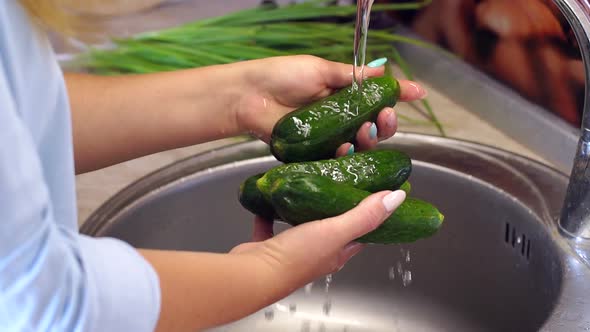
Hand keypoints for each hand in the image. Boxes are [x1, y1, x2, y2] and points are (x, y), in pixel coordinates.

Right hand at [230, 190, 405, 292]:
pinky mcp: (268, 246)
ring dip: (303, 204)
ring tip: (305, 181)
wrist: (251, 275)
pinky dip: (271, 212)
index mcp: (337, 252)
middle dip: (334, 201)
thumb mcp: (336, 231)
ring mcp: (291, 250)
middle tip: (335, 176)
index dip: (369, 210)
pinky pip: (270, 225)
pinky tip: (271, 197)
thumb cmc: (295, 258)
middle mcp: (316, 253)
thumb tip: (396, 198)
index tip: (372, 187)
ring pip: (301, 223)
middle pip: (331, 224)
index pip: (361, 230)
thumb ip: (365, 216)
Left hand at [235, 55, 426, 154]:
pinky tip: (346, 149)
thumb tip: (385, 70)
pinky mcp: (315, 155)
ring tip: (365, 131)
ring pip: (360, 146)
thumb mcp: (321, 69)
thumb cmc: (281, 77)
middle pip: (374, 127)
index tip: (417, 94)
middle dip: (386, 124)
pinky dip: (346, 155)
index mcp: (342, 96)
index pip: (376, 100)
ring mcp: (328, 138)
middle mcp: (339, 119)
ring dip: (370, 140)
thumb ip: (354, 75)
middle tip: (384, 117)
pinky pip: (338, 160)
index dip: (396, 98)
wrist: (249, 96)